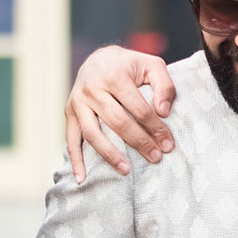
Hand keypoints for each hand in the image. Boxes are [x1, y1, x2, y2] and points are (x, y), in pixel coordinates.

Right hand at [66, 46, 177, 182]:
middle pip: (118, 123)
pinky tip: (82, 178)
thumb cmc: (129, 66)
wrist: (98, 59)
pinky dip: (75, 160)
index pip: (139, 109)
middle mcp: (93, 88)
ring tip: (127, 171)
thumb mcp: (152, 65)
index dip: (156, 128)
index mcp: (115, 76)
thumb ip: (164, 85)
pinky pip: (71, 139)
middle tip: (156, 158)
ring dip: (111, 155)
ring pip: (94, 134)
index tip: (168, 144)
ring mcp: (78, 102)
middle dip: (140, 143)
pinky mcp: (69, 112)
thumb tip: (163, 112)